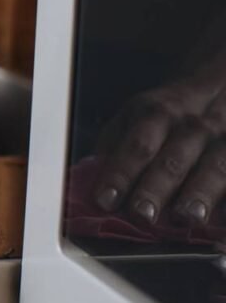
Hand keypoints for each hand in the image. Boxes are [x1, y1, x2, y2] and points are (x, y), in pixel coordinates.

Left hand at [92, 82, 225, 225]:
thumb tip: (89, 179)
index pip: (138, 143)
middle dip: (157, 185)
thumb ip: (114, 146)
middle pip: (176, 155)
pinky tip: (220, 219)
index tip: (106, 199)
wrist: (220, 83)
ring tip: (188, 217)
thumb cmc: (168, 114)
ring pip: (217, 164)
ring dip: (201, 191)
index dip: (121, 172)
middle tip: (142, 214)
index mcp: (158, 112)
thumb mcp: (134, 116)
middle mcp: (195, 123)